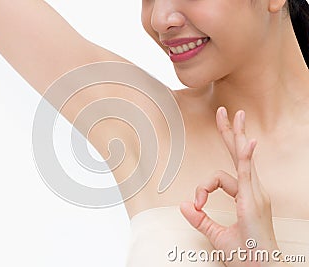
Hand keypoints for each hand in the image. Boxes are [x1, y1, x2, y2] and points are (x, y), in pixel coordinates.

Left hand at [180, 107, 285, 266]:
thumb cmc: (245, 255)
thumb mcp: (216, 235)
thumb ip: (200, 219)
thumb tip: (184, 205)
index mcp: (246, 196)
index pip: (221, 178)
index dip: (203, 187)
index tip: (197, 204)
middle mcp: (253, 191)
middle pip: (239, 155)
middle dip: (231, 133)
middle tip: (225, 113)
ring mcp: (255, 195)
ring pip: (243, 159)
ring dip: (237, 136)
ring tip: (234, 115)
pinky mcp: (253, 202)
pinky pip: (248, 175)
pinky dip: (247, 158)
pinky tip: (248, 142)